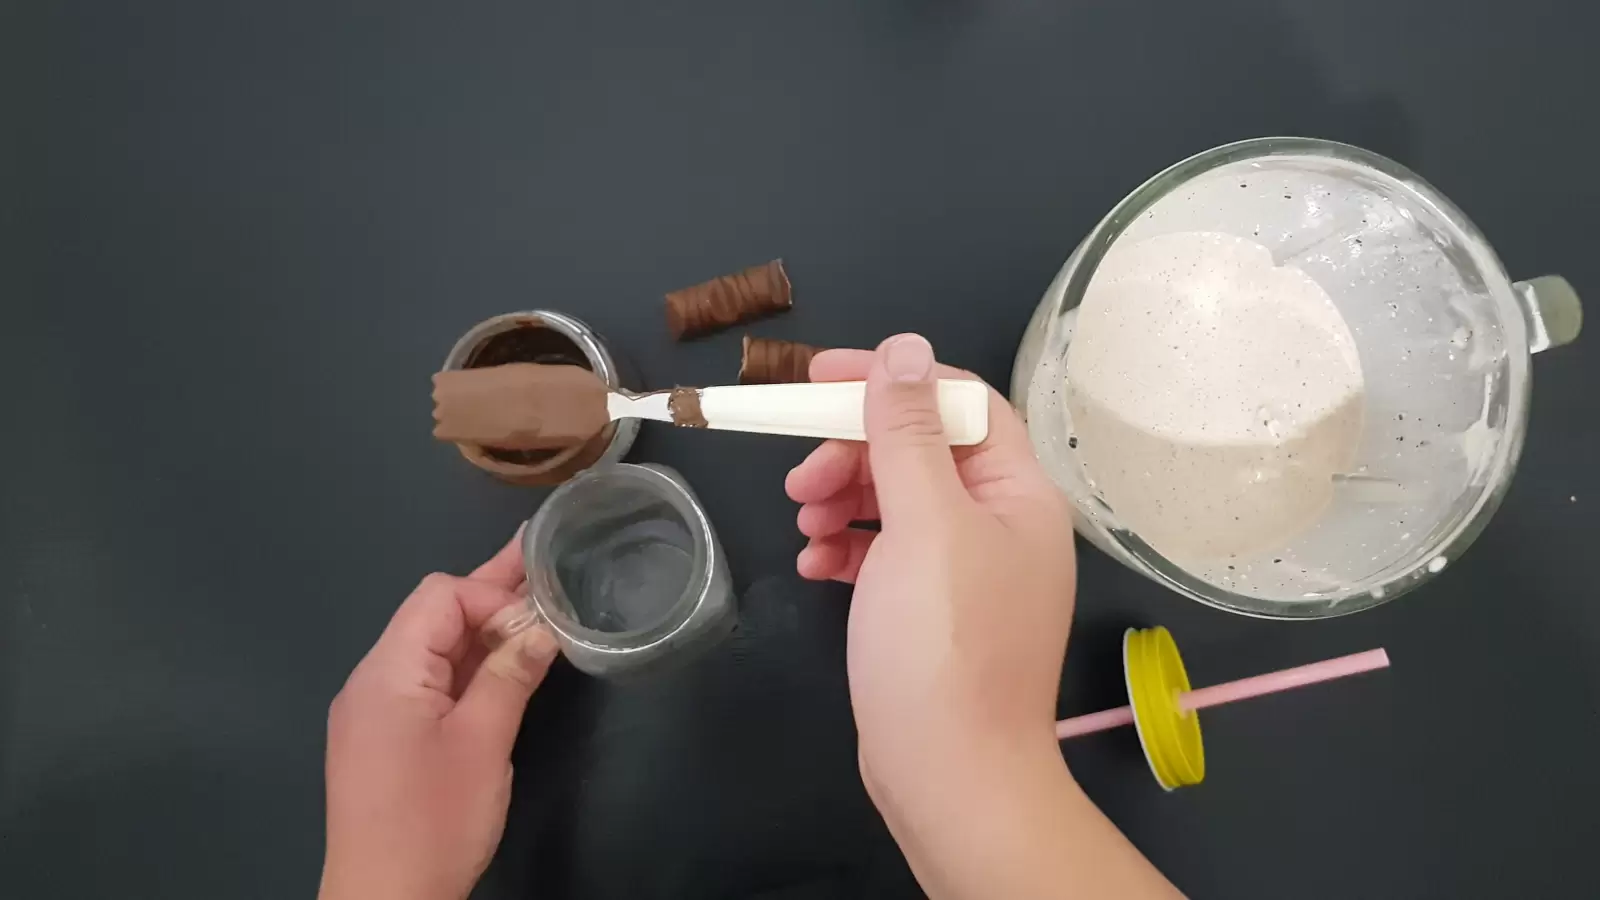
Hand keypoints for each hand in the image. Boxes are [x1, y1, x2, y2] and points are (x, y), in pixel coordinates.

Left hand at [320, 531, 559, 899]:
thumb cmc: (433, 822)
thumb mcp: (483, 743)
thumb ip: (511, 675)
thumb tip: (541, 626)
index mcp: (387, 672)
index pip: (439, 596)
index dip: (493, 593)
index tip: (541, 619)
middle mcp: (371, 681)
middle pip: (432, 616)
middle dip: (491, 594)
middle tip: (543, 563)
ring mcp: (373, 712)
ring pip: (432, 651)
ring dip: (482, 633)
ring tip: (535, 607)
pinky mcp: (384, 740)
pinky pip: (426, 684)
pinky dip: (467, 668)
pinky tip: (504, 664)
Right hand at [787, 335, 1075, 774]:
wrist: (950, 776)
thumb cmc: (944, 643)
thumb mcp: (923, 523)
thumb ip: (909, 432)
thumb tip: (905, 350)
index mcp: (1019, 492)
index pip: (959, 401)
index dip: (891, 379)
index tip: (818, 378)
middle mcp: (1001, 524)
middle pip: (921, 450)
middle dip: (854, 452)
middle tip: (800, 477)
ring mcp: (966, 571)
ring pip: (896, 500)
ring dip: (842, 498)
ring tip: (804, 523)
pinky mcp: (931, 611)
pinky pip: (885, 554)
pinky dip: (846, 548)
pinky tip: (815, 564)